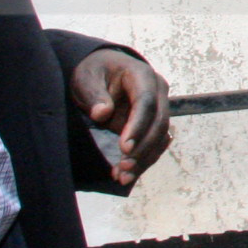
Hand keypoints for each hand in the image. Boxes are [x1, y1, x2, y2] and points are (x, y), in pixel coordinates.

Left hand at [68, 48, 170, 185]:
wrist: (103, 71)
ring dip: (144, 159)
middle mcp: (157, 91)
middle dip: (143, 148)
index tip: (124, 148)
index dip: (138, 126)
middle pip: (159, 122)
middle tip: (123, 167)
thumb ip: (94, 94)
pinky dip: (143, 161)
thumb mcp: (87, 78)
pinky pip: (155, 144)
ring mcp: (159, 108)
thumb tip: (102, 113)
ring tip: (123, 176)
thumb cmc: (94, 72)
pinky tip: (126, 174)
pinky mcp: (153, 124)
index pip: (146, 102)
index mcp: (142, 75)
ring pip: (161, 137)